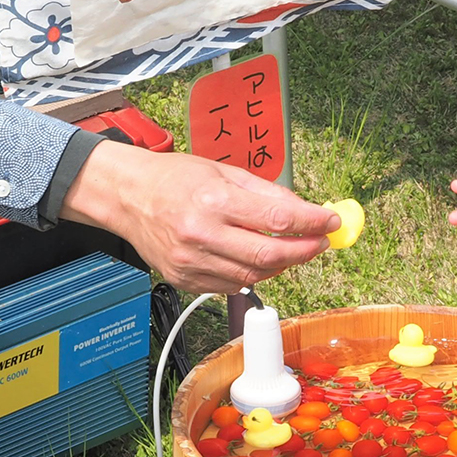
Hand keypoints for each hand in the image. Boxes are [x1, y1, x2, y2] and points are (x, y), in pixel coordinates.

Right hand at [58, 140, 337, 294]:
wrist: (127, 197)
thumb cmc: (173, 178)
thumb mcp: (222, 171)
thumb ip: (265, 193)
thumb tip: (303, 210)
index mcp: (213, 202)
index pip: (277, 220)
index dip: (311, 223)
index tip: (330, 221)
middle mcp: (201, 236)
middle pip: (269, 256)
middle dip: (303, 251)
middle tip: (319, 242)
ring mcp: (192, 263)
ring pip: (253, 276)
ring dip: (279, 265)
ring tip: (288, 249)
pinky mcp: (185, 280)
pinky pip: (231, 285)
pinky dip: (250, 274)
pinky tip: (252, 257)